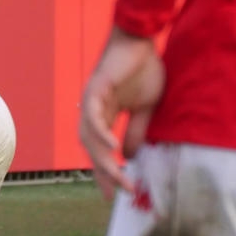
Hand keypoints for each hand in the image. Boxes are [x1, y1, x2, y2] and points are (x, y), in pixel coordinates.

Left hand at [79, 29, 164, 197]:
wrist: (141, 41)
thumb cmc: (143, 70)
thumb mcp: (145, 108)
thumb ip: (136, 132)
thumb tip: (128, 157)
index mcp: (104, 117)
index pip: (101, 151)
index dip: (107, 172)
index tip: (117, 193)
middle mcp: (93, 112)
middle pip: (93, 150)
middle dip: (105, 173)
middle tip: (119, 192)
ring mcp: (91, 102)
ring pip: (90, 138)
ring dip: (103, 159)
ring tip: (118, 176)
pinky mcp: (94, 90)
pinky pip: (93, 116)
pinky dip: (100, 133)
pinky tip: (112, 148)